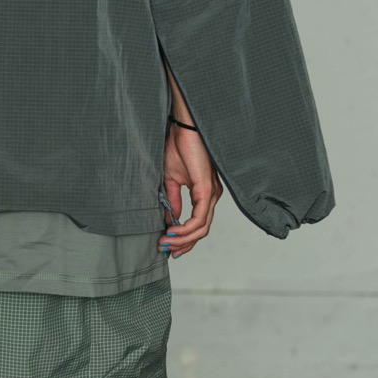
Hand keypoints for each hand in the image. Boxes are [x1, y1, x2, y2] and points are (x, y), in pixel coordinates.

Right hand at [158, 122, 222, 256]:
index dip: (184, 238)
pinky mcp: (207, 190)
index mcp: (205, 193)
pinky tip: (173, 230)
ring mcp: (212, 194)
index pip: (199, 224)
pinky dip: (186, 228)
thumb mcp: (170, 180)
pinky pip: (199, 218)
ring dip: (182, 238)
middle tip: (165, 249)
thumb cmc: (177, 147)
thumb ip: (171, 201)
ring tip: (165, 241)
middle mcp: (212, 196)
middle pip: (201, 230)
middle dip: (183, 244)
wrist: (183, 128)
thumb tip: (168, 220)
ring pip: (202, 228)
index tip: (167, 245)